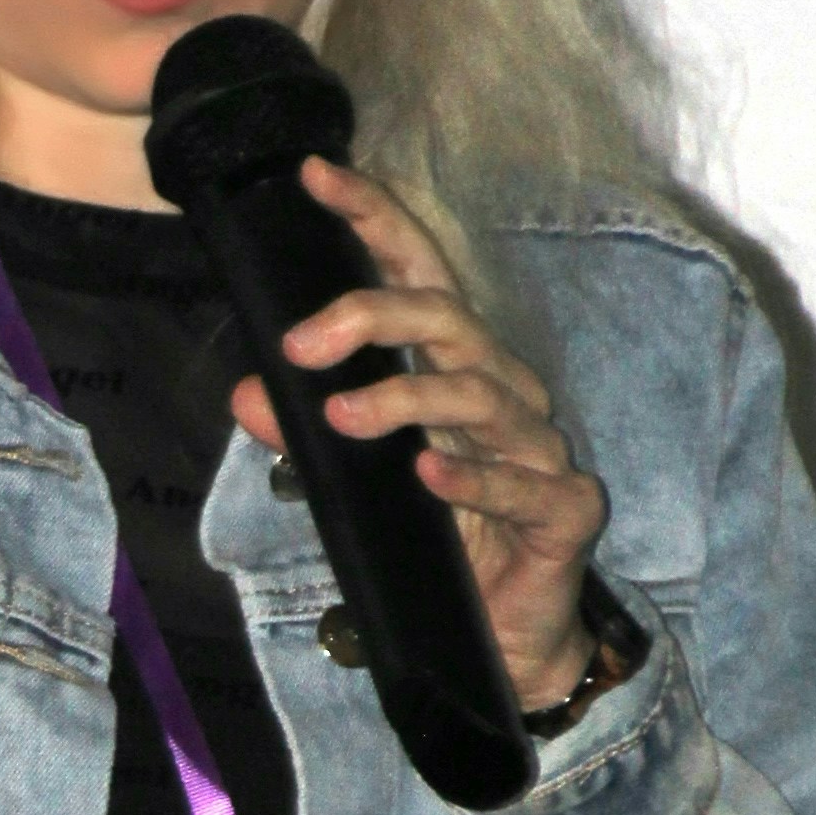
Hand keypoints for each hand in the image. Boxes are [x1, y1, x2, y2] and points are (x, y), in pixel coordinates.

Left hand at [231, 155, 607, 702]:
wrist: (509, 639)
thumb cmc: (442, 542)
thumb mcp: (359, 487)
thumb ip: (306, 440)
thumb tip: (248, 396)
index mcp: (456, 366)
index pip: (418, 272)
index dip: (375, 217)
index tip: (316, 175)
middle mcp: (503, 391)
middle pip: (449, 321)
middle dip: (374, 315)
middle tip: (301, 342)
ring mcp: (540, 448)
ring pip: (480, 395)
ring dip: (407, 399)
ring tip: (344, 417)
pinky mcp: (566, 509)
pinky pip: (521, 484)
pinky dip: (473, 478)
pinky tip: (429, 473)